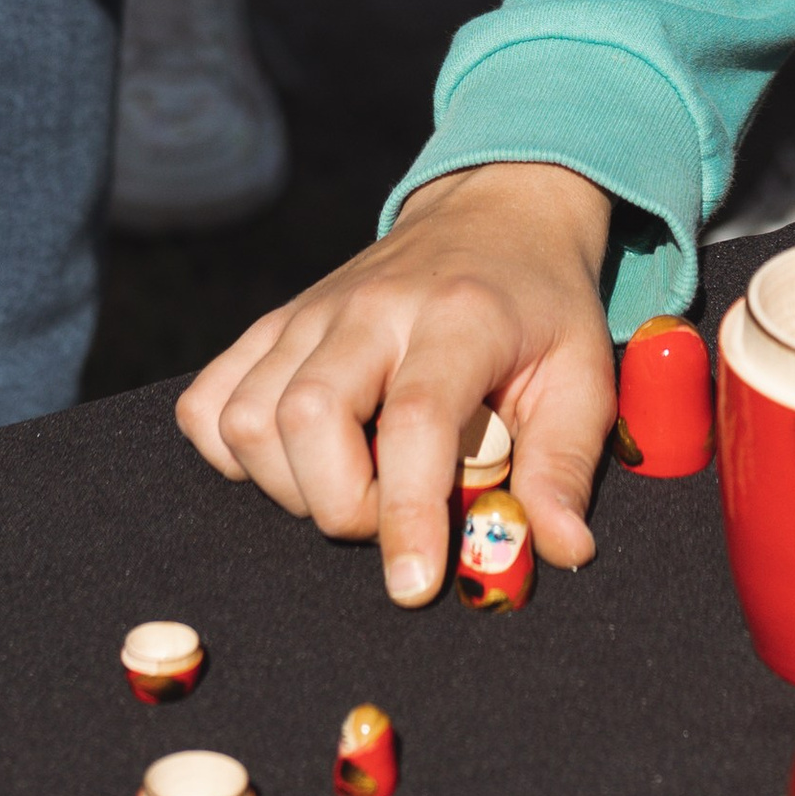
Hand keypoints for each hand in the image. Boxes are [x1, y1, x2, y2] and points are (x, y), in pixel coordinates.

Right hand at [176, 163, 616, 595]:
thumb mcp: (585, 374)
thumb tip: (560, 550)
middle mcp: (373, 305)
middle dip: (340, 504)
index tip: (414, 584)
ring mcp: (312, 311)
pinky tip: (294, 459)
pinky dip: (231, 452)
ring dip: (287, 485)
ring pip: (246, 416)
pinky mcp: (274, 323)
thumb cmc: (540, 308)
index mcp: (459, 315)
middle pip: (309, 418)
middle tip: (391, 514)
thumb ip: (567, 464)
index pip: (414, 421)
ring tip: (351, 485)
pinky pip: (208, 402)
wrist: (494, 212)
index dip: (407, 513)